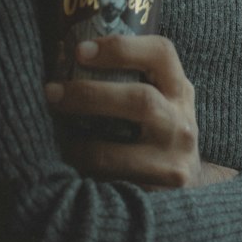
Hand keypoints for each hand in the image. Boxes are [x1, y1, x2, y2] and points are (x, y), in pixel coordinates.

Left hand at [45, 34, 234, 189]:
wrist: (188, 185)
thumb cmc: (156, 130)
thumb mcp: (158, 98)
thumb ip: (128, 78)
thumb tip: (63, 56)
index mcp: (178, 89)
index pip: (161, 53)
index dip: (121, 48)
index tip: (80, 51)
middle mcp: (181, 122)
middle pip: (140, 100)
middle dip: (90, 95)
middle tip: (52, 92)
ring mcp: (174, 160)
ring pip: (119, 153)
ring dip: (80, 145)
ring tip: (56, 140)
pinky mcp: (159, 193)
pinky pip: (114, 184)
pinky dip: (87, 176)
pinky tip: (70, 171)